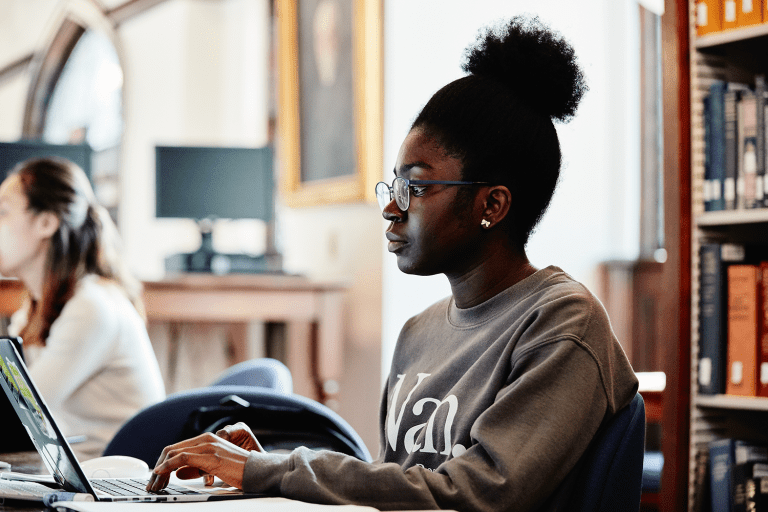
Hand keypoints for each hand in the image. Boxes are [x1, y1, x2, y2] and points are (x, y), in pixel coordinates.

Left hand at [146, 422, 262, 492]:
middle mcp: (205, 439)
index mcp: (207, 439)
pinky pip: (182, 458)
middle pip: (171, 450)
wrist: (257, 470)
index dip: (163, 463)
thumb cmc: (239, 470)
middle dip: (158, 468)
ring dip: (160, 471)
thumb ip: (196, 467)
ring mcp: (208, 445)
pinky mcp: (210, 455)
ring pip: (173, 453)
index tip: (156, 479)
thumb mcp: (214, 467)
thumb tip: (177, 472)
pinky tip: (161, 474)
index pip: (176, 449)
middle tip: (152, 485)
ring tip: (154, 485)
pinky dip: (168, 466)